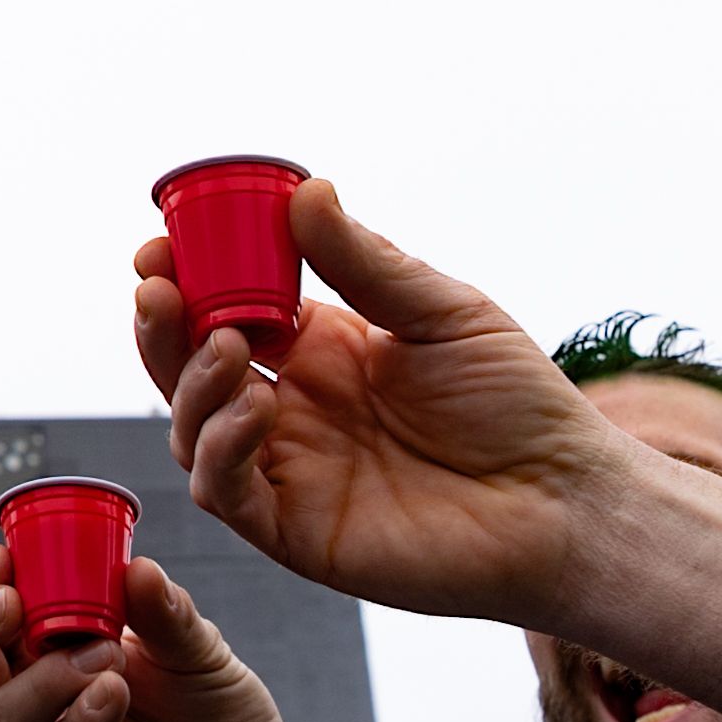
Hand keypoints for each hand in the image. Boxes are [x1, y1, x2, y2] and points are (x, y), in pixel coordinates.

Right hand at [0, 542, 358, 721]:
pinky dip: (80, 720)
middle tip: (9, 603)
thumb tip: (137, 567)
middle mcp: (34, 700)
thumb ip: (163, 610)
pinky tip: (113, 692)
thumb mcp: (196, 644)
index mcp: (44, 650)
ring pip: (2, 716)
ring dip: (46, 676)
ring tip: (109, 654)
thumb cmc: (217, 710)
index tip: (4, 555)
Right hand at [125, 186, 652, 627]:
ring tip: (227, 343)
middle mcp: (292, 408)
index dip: (186, 279)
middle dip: (161, 326)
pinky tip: (256, 409)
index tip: (160, 246)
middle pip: (189, 366)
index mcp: (320, 349)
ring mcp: (289, 471)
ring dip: (190, 383)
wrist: (563, 500)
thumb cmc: (516, 405)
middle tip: (158, 286)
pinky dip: (222, 448)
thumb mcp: (441, 312)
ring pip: (193, 428)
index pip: (226, 307)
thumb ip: (366, 262)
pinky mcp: (296, 531)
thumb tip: (304, 190)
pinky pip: (228, 492)